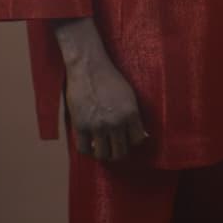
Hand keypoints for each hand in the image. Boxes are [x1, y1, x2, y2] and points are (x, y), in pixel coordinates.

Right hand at [53, 18, 147, 160]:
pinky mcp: (81, 126)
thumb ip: (133, 115)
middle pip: (120, 152)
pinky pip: (84, 149)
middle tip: (114, 147)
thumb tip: (141, 135)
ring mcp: (98, 126)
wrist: (88, 67)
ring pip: (103, 155)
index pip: (137, 141)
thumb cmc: (110, 78)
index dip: (132, 141)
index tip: (127, 139)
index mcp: (131, 114)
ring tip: (101, 147)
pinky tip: (89, 144)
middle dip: (118, 151)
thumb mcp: (129, 95)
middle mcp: (116, 123)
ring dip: (103, 153)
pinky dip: (87, 150)